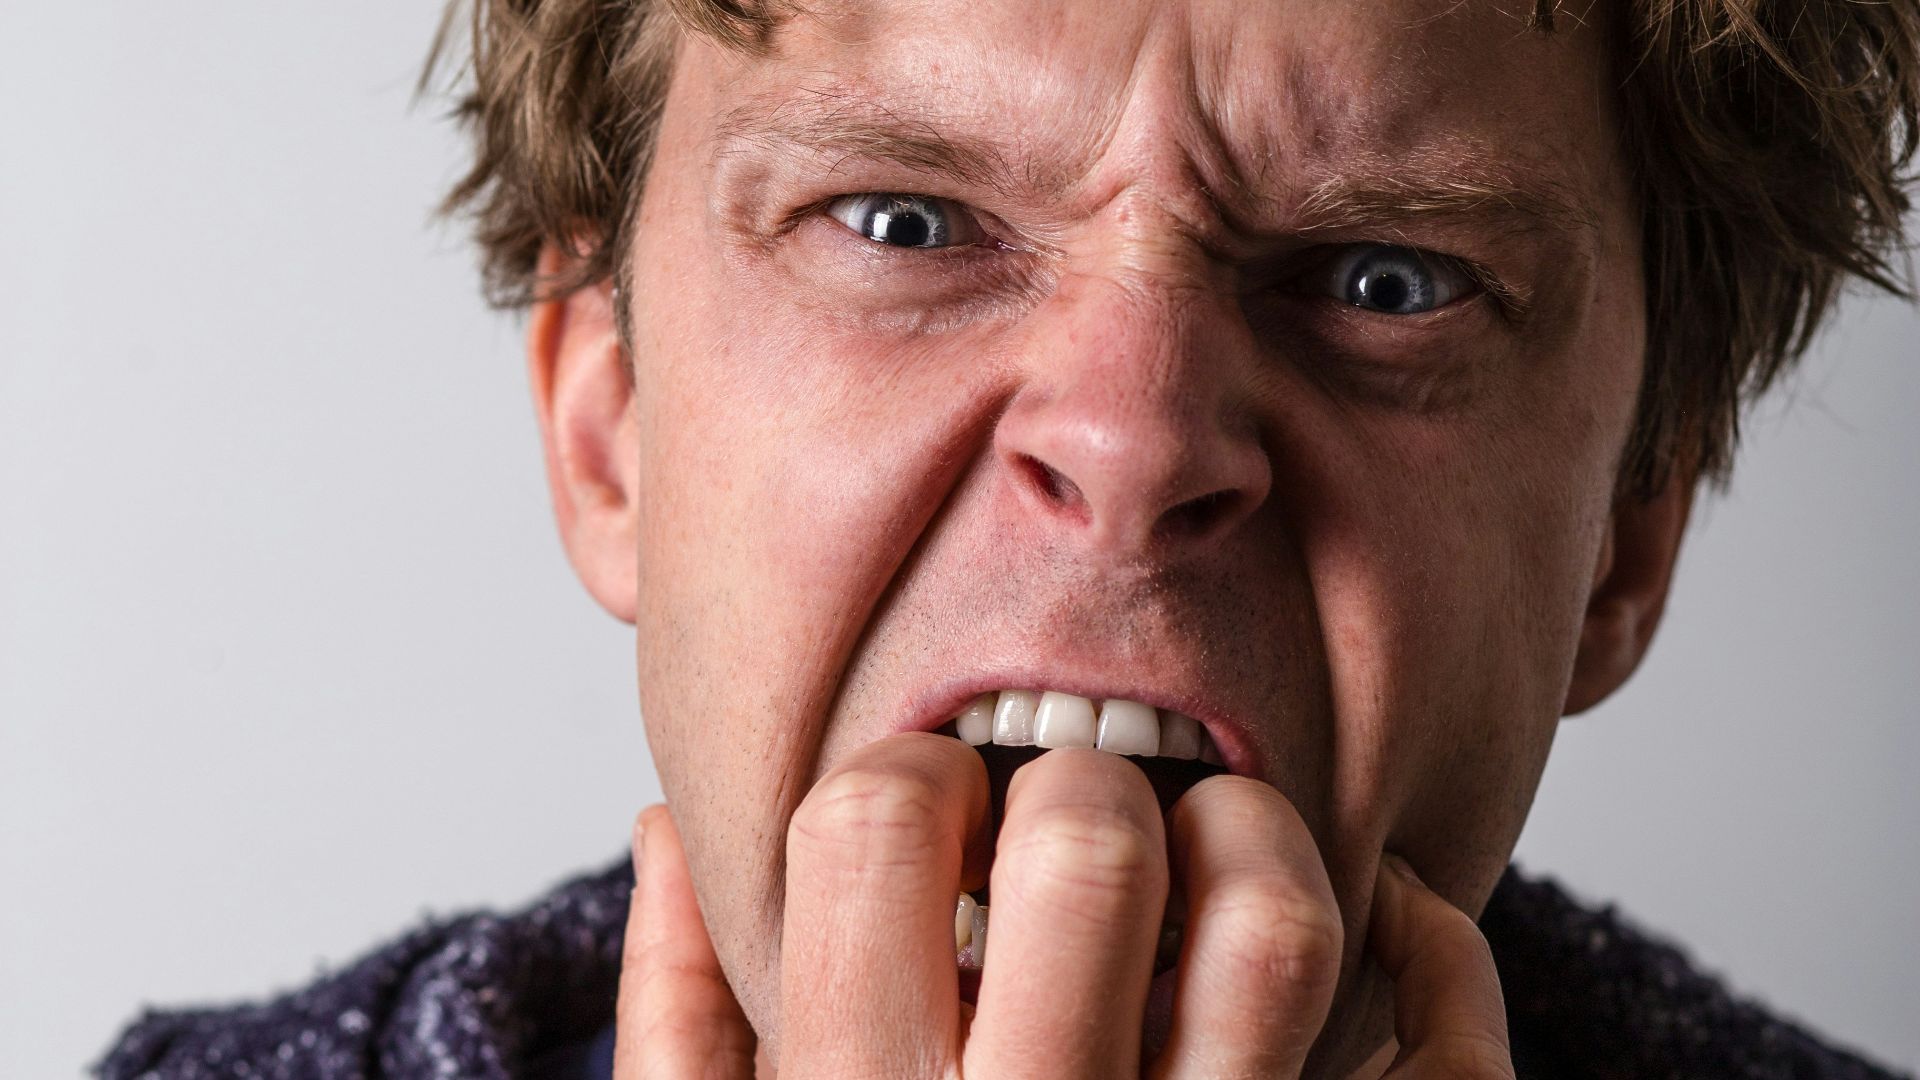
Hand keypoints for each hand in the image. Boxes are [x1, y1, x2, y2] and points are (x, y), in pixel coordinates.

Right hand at [614, 733, 1511, 1077]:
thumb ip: (682, 1032)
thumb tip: (665, 833)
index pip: (867, 830)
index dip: (906, 771)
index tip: (937, 802)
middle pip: (1087, 842)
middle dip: (1091, 781)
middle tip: (1086, 814)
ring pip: (1276, 923)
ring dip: (1261, 836)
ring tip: (1224, 847)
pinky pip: (1441, 1060)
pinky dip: (1434, 955)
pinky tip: (1388, 928)